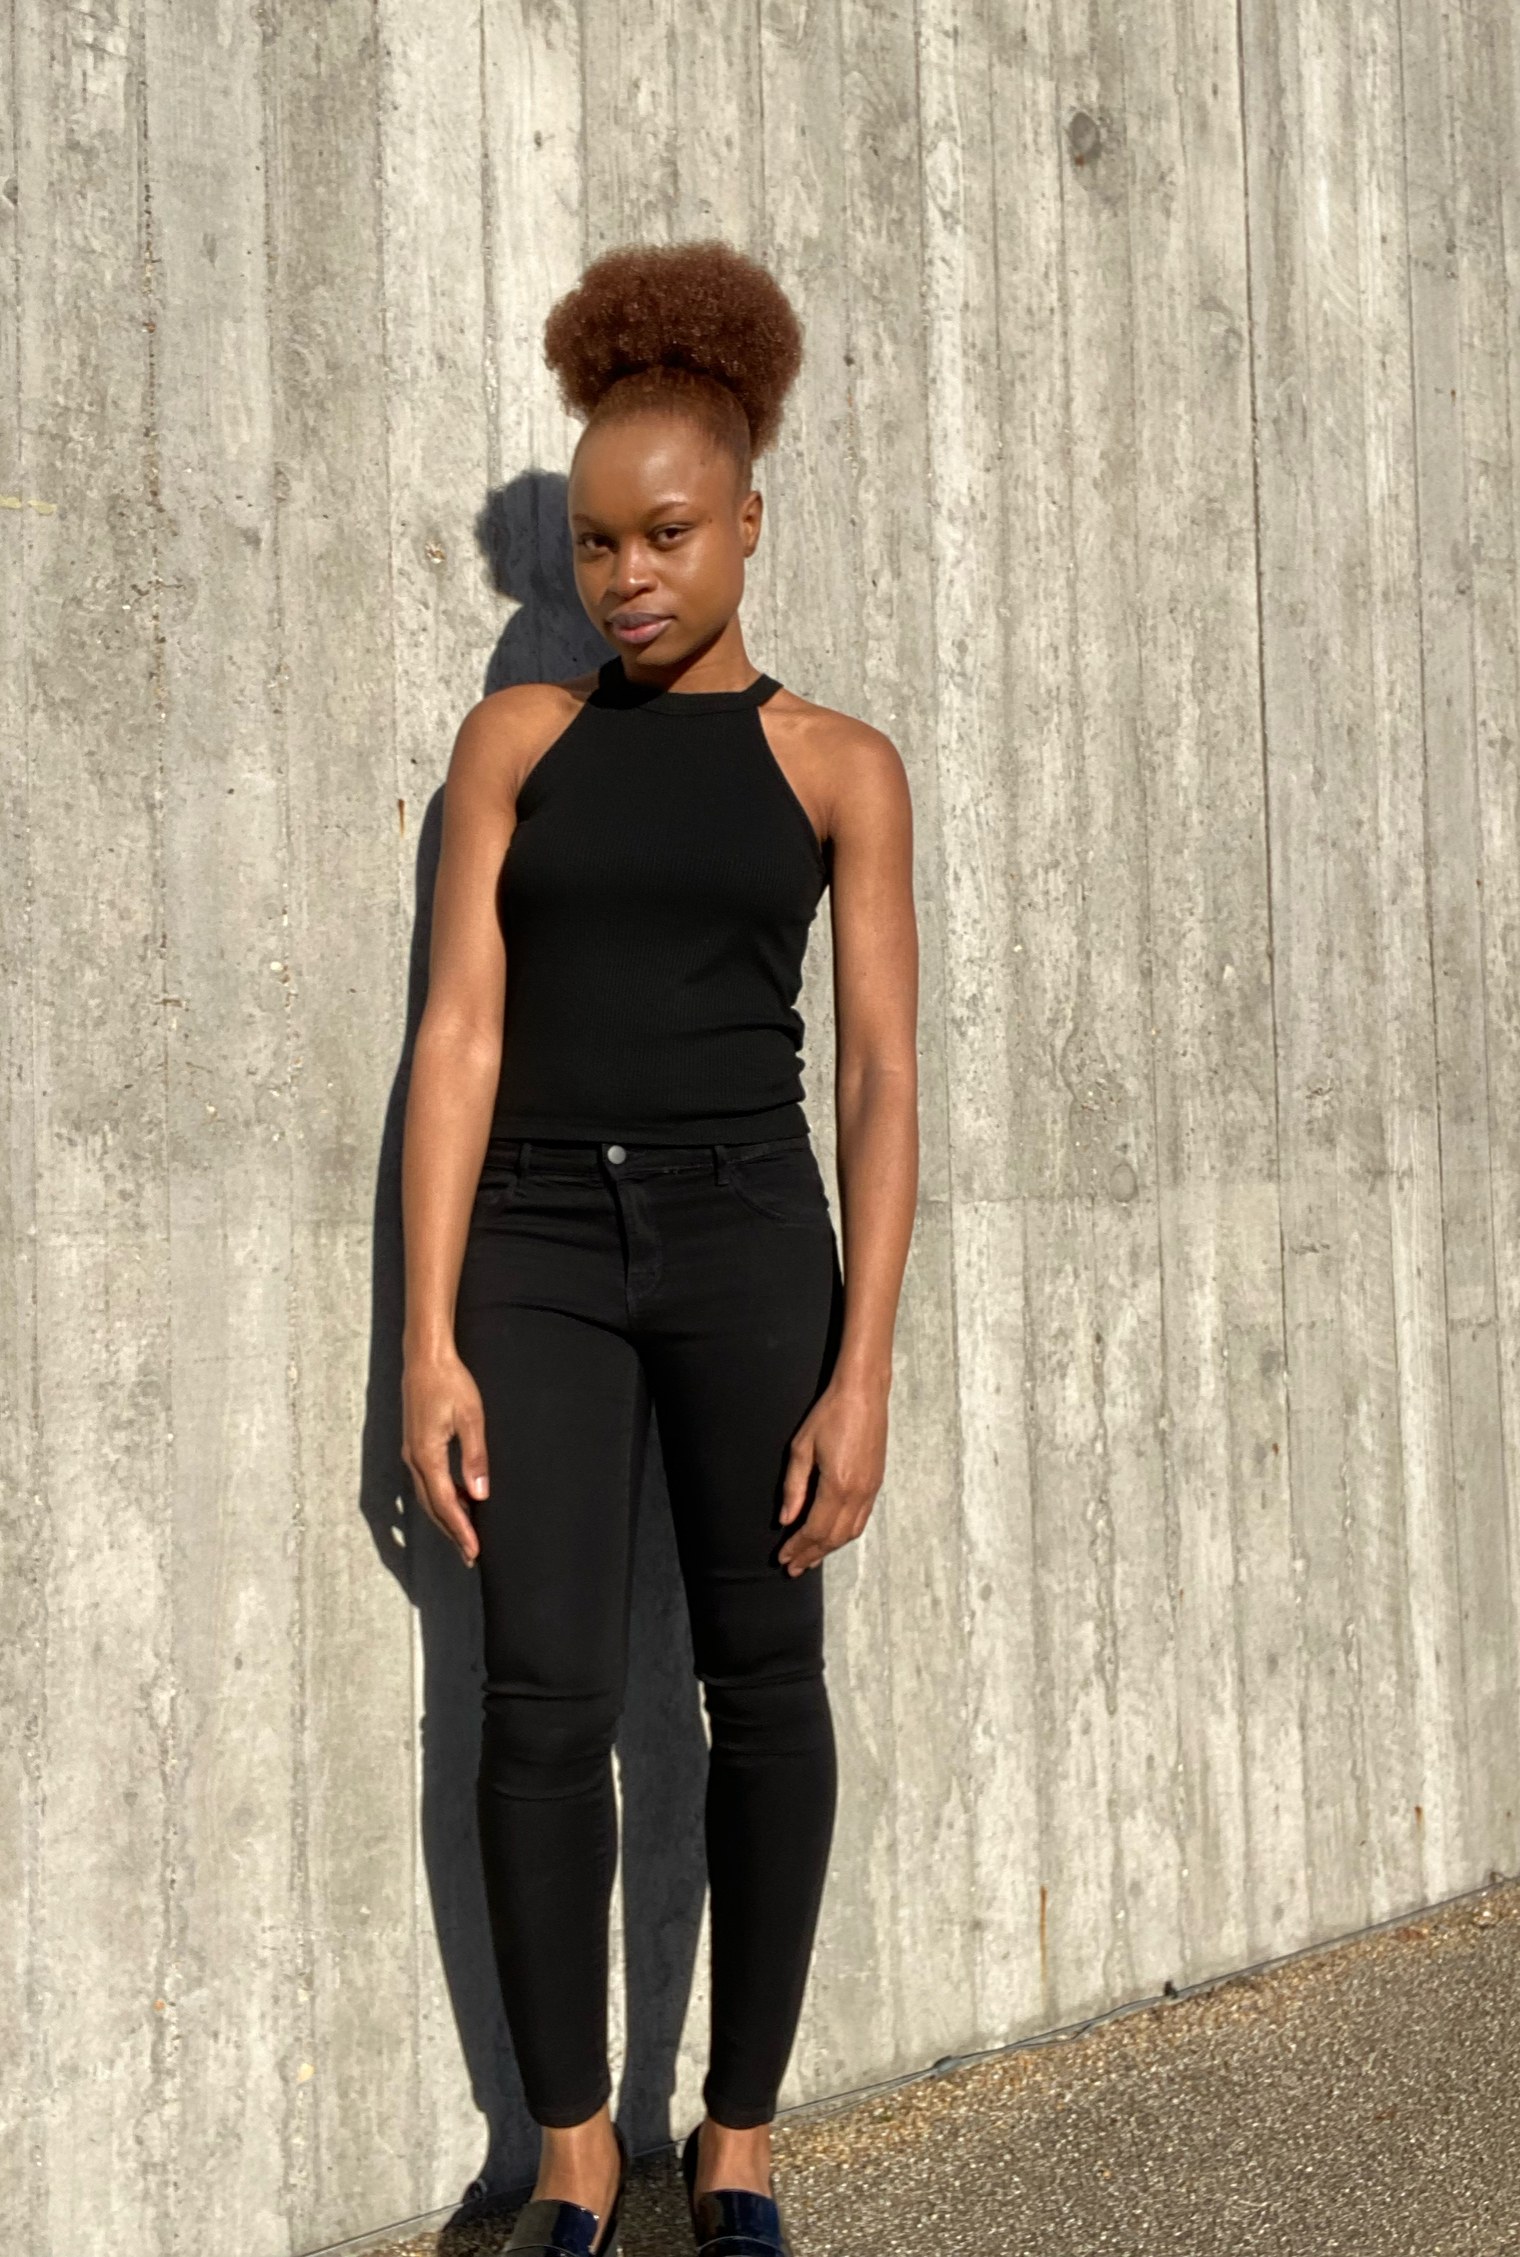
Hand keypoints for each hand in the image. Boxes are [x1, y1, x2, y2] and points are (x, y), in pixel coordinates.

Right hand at [401, 1347, 487, 1566]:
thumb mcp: (471, 1418)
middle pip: (432, 1507)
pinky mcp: (414, 1446)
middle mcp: (414, 1459)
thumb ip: (475, 1457)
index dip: (460, 1530)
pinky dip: (440, 1499)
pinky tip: (456, 1501)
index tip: (473, 1551)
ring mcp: (411, 1453)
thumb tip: (479, 1494)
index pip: (445, 1503)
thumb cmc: (450, 1383)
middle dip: (451, 1532)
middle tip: (470, 1555)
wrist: (425, 1359)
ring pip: (427, 1496)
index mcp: (427, 1455)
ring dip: (445, 1518)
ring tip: (465, 1536)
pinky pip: (426, 1482)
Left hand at [776, 1374, 887, 1575]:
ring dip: (829, 1549)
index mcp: (837, 1486)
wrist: (864, 1394)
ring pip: (850, 1532)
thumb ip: (793, 1487)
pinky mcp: (876, 1483)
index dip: (798, 1547)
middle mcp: (858, 1493)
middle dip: (812, 1555)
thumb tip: (786, 1519)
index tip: (783, 1558)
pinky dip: (844, 1534)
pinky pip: (861, 1520)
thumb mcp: (801, 1448)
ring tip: (811, 1558)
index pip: (815, 1529)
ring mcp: (871, 1490)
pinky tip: (832, 1536)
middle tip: (793, 1568)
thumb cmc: (830, 1414)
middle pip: (833, 1537)